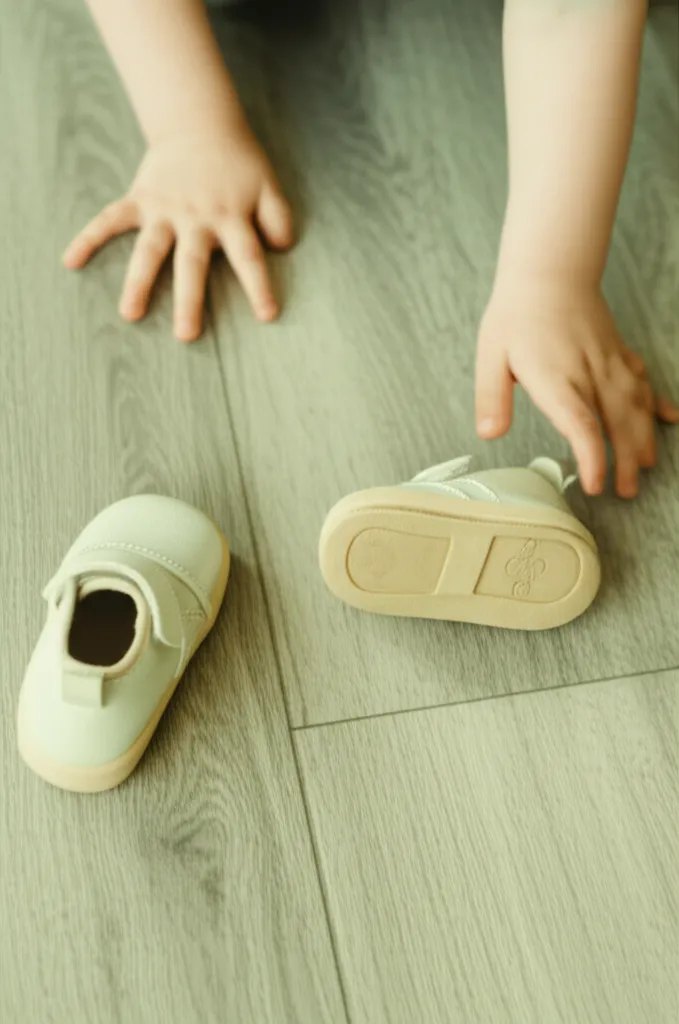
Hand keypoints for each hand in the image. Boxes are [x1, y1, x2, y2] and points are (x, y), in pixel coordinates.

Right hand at [64, 126, 293, 341]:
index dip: (259, 286)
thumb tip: (282, 248)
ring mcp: (164, 209)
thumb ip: (278, 218)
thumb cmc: (239, 163)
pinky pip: (110, 219)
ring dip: (139, 282)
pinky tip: (70, 261)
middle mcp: (196, 217)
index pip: (248, 257)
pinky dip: (89, 237)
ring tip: (130, 314)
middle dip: (190, 301)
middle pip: (193, 265)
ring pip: (149, 250)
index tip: (267, 316)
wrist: (200, 122)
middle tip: (186, 336)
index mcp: (230, 217)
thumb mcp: (268, 186)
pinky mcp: (140, 199)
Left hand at [475, 278, 678, 497]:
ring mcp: (609, 364)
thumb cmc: (517, 314)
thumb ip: (491, 397)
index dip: (594, 459)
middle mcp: (590, 374)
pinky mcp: (617, 353)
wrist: (549, 271)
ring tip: (647, 466)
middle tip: (626, 490)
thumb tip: (489, 433)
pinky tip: (670, 420)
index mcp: (557, 380)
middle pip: (617, 424)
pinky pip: (644, 381)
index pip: (582, 426)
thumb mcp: (490, 356)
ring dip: (644, 439)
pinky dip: (658, 403)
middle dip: (626, 460)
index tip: (597, 484)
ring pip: (637, 406)